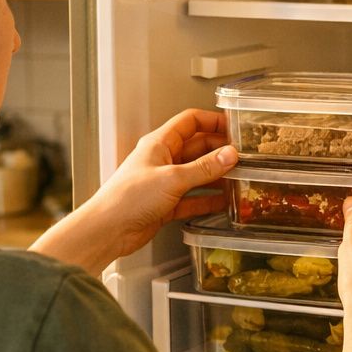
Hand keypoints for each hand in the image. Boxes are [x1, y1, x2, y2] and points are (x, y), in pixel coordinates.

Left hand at [35, 109, 235, 274]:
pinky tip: (222, 201)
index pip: (190, 122)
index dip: (213, 121)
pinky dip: (208, 199)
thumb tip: (228, 155)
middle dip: (220, 151)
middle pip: (197, 148)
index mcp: (159, 143)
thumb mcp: (172, 178)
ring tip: (238, 178)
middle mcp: (162, 160)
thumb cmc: (127, 198)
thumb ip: (204, 168)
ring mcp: (164, 182)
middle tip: (242, 157)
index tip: (234, 127)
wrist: (108, 230)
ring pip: (197, 174)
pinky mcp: (166, 204)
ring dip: (217, 176)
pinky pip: (193, 198)